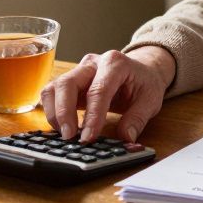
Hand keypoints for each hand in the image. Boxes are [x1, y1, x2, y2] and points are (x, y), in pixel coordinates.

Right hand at [40, 46, 175, 143]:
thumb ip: (137, 119)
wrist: (142, 70)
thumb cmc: (145, 82)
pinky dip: (52, 111)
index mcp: (115, 63)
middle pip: (68, 83)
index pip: (99, 90)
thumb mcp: (151, 100)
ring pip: (54, 87)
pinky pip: (52, 93)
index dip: (92, 115)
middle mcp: (92, 63)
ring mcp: (78, 70)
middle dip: (64, 112)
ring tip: (65, 134)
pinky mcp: (70, 81)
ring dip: (54, 113)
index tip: (88, 137)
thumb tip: (126, 138)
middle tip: (70, 137)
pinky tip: (61, 127)